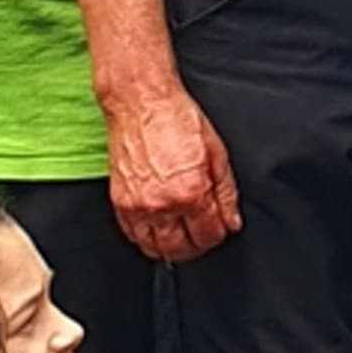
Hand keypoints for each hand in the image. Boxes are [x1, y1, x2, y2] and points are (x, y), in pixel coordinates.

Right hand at [104, 82, 241, 262]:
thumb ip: (226, 194)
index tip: (220, 226)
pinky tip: (159, 227)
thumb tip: (232, 222)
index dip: (219, 233)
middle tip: (203, 234)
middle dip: (197, 245)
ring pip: (155, 249)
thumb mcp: (217, 154)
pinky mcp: (119, 203)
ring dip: (171, 247)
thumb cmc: (178, 120)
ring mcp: (137, 206)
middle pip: (182, 249)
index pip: (209, 235)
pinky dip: (148, 238)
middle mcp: (162, 204)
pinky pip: (133, 236)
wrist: (141, 103)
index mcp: (191, 193)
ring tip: (182, 234)